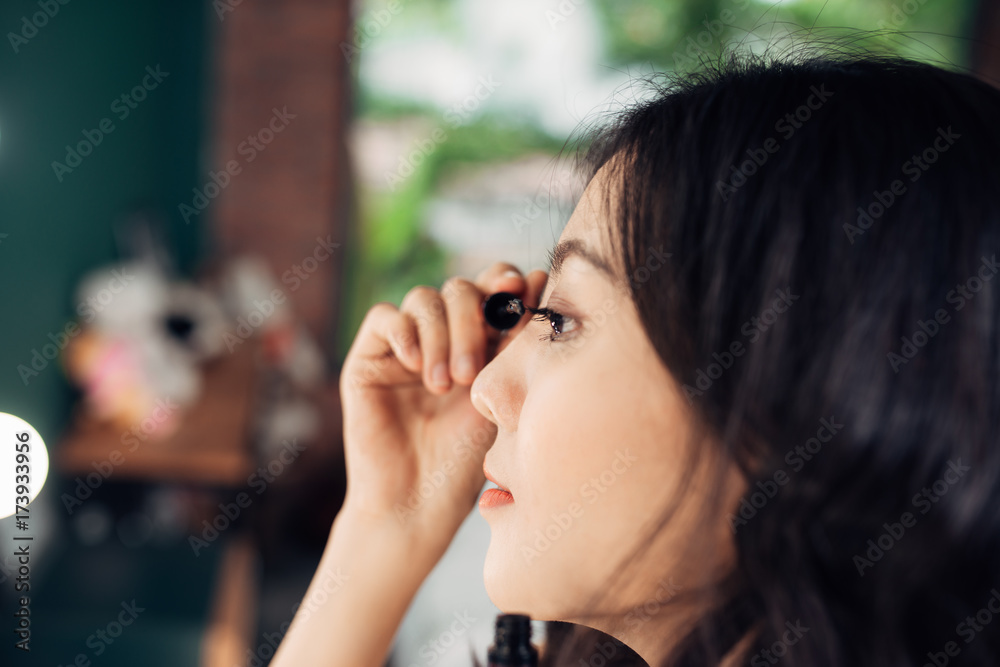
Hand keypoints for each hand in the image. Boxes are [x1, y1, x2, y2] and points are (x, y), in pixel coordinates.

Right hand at [338, 263, 547, 557]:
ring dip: (439, 335)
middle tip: (470, 374)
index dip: (504, 281)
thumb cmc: (466, 460)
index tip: (519, 289)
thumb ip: (514, 337)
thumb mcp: (500, 391)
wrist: (417, 504)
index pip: (492, 289)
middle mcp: (444, 338)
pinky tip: (416, 367)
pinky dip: (404, 333)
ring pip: (424, 298)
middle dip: (471, 321)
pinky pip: (384, 317)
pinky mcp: (370, 358)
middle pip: (460, 289)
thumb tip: (536, 274)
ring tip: (443, 385)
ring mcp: (406, 347)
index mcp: (482, 342)